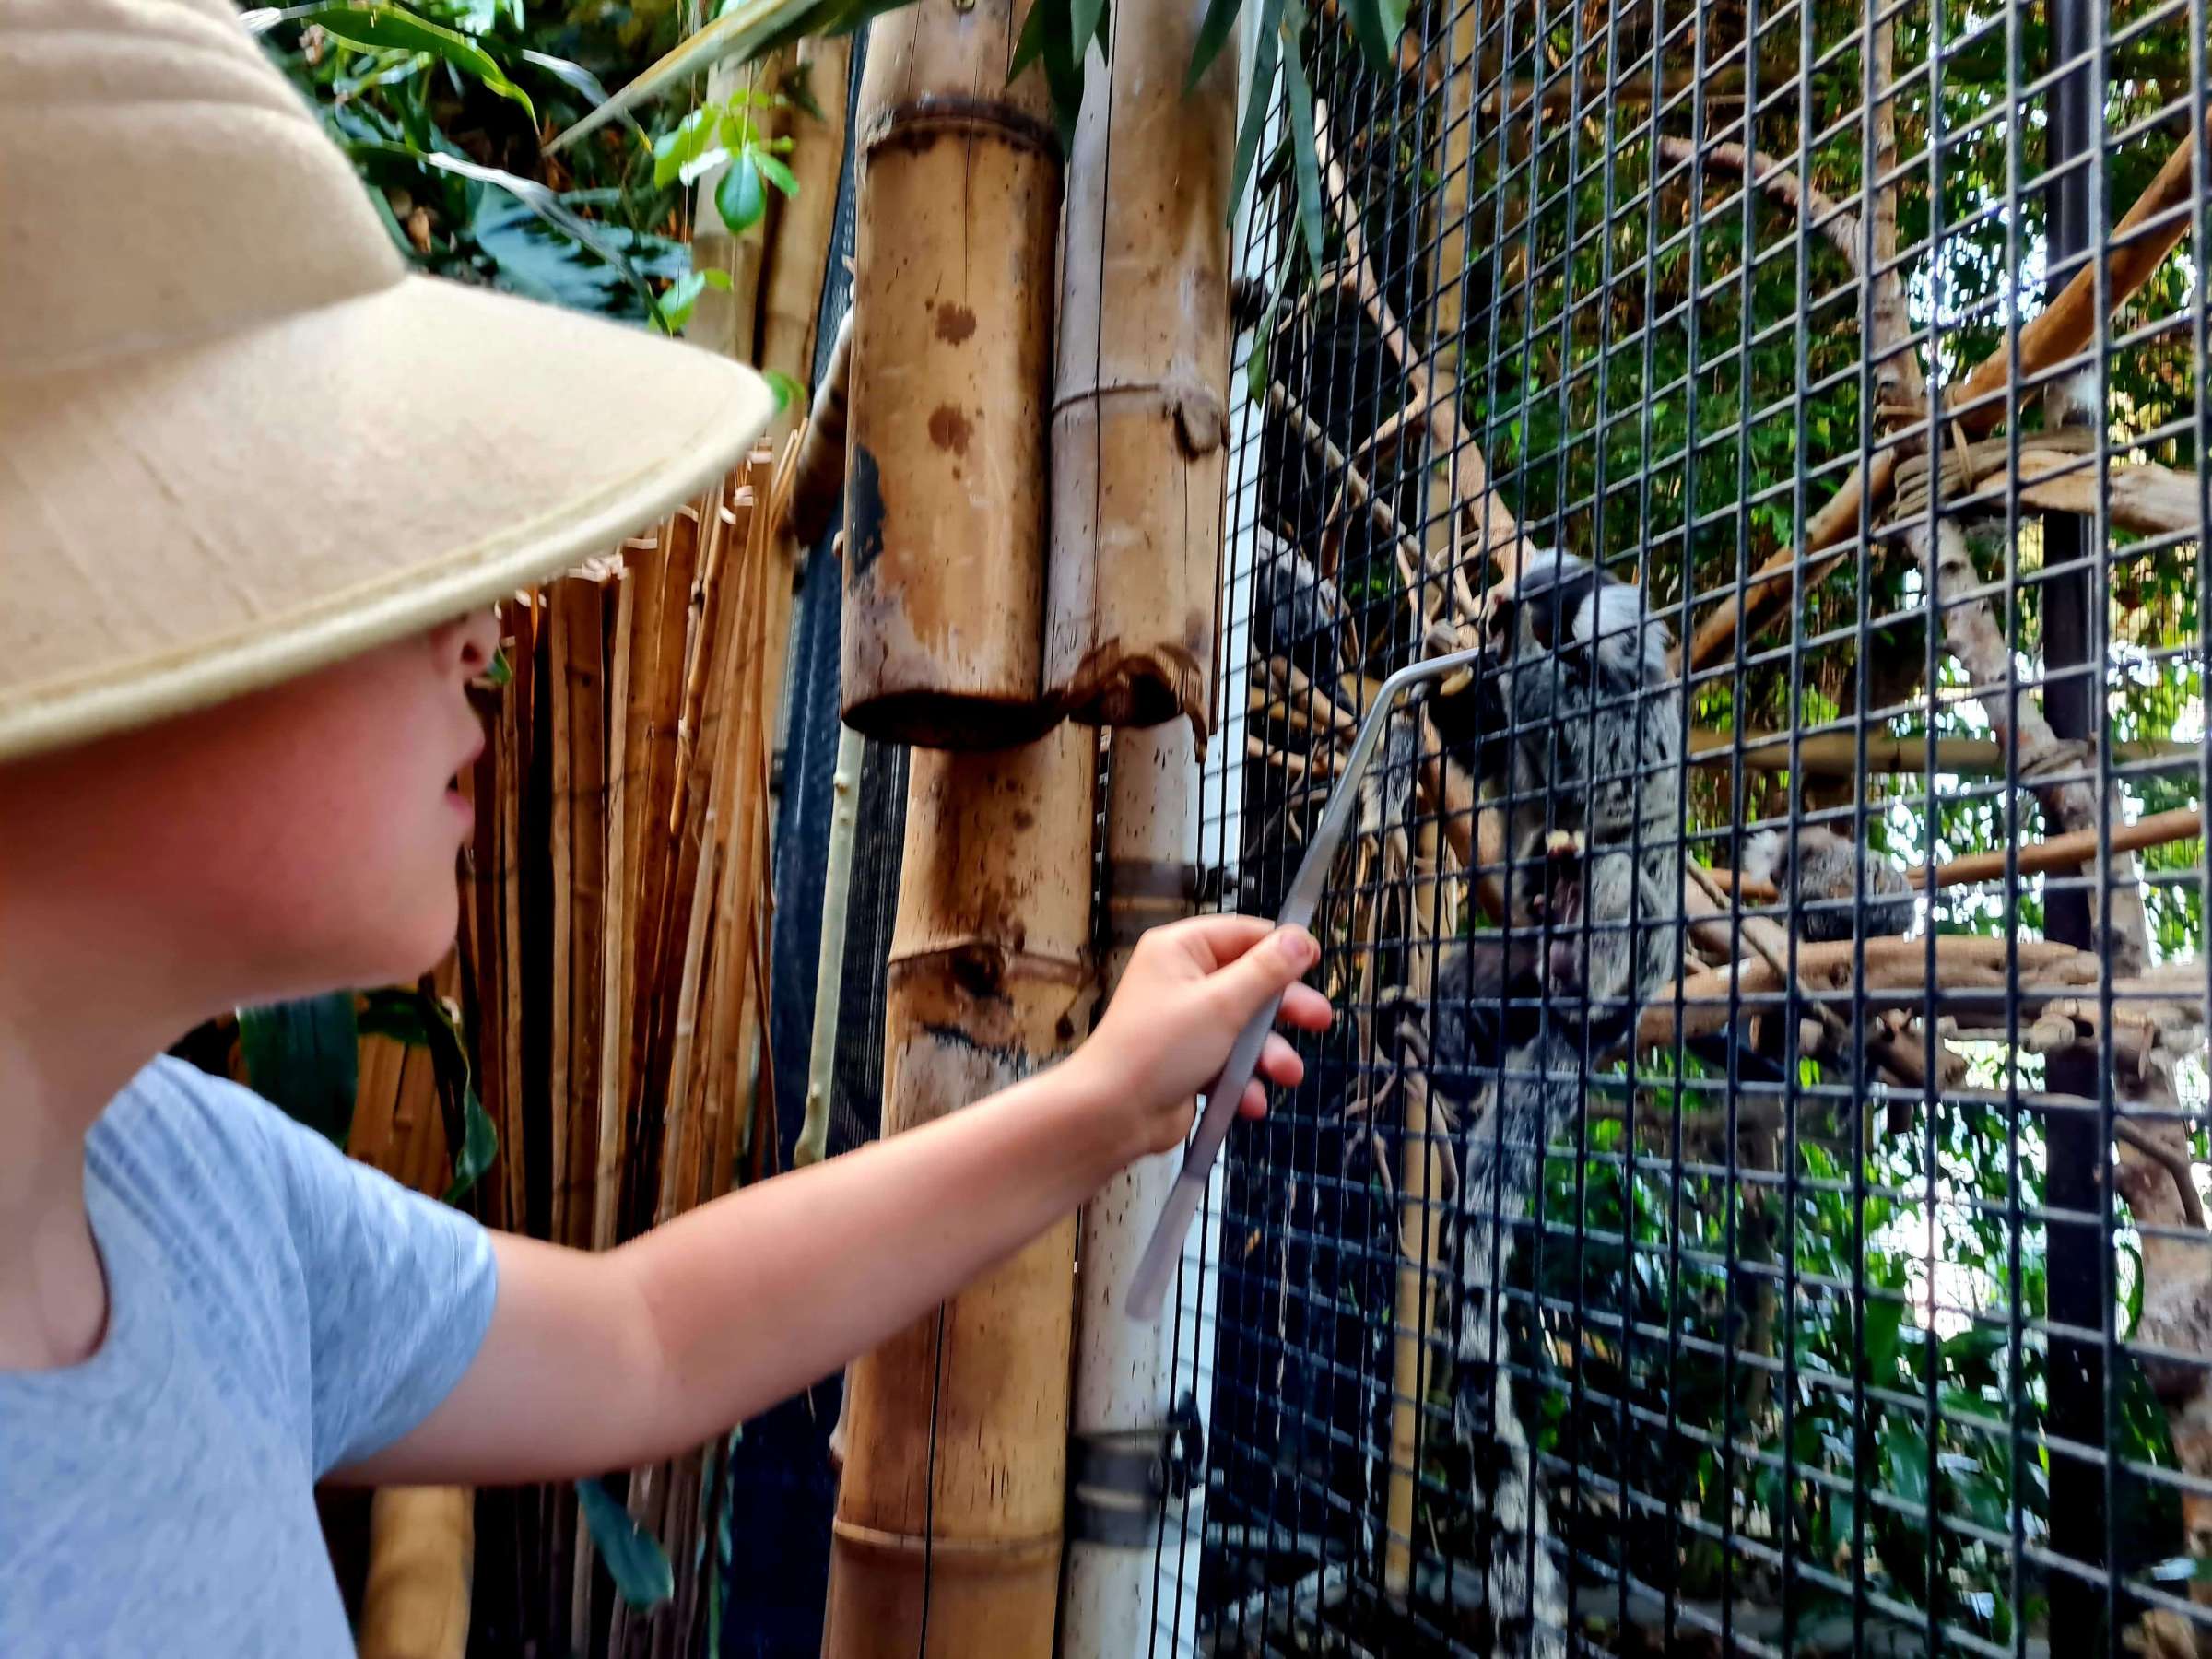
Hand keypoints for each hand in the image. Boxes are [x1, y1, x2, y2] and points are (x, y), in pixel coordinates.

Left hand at [1067, 915, 1333, 1161]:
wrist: (1112, 1116)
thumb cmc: (1159, 1050)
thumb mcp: (1222, 1004)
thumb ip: (1267, 971)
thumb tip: (1301, 938)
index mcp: (1180, 950)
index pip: (1242, 934)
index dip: (1281, 948)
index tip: (1316, 961)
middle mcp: (1182, 980)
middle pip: (1250, 983)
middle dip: (1284, 1008)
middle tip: (1320, 1020)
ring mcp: (1186, 1023)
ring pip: (1245, 1029)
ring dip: (1269, 1053)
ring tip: (1287, 1074)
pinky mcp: (1189, 1061)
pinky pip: (1230, 1062)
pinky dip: (1244, 1081)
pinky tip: (1251, 1101)